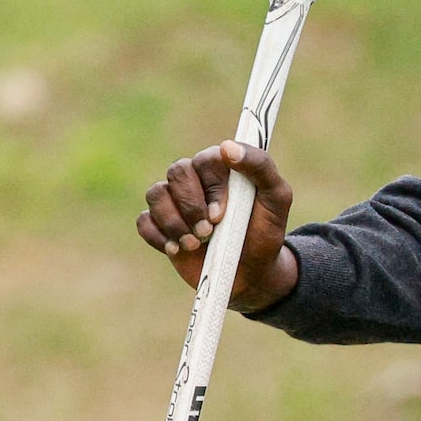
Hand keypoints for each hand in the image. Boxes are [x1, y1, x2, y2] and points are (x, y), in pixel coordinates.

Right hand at [136, 140, 298, 310]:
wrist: (250, 273)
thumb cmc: (265, 232)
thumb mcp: (277, 198)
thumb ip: (260, 166)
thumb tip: (227, 147)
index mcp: (221, 167)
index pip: (204, 160)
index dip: (210, 188)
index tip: (221, 215)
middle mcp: (195, 179)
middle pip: (176, 172)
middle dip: (190, 207)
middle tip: (208, 233)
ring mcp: (175, 203)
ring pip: (156, 194)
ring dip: (173, 222)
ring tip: (193, 245)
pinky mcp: (160, 226)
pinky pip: (143, 220)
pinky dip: (158, 236)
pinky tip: (177, 249)